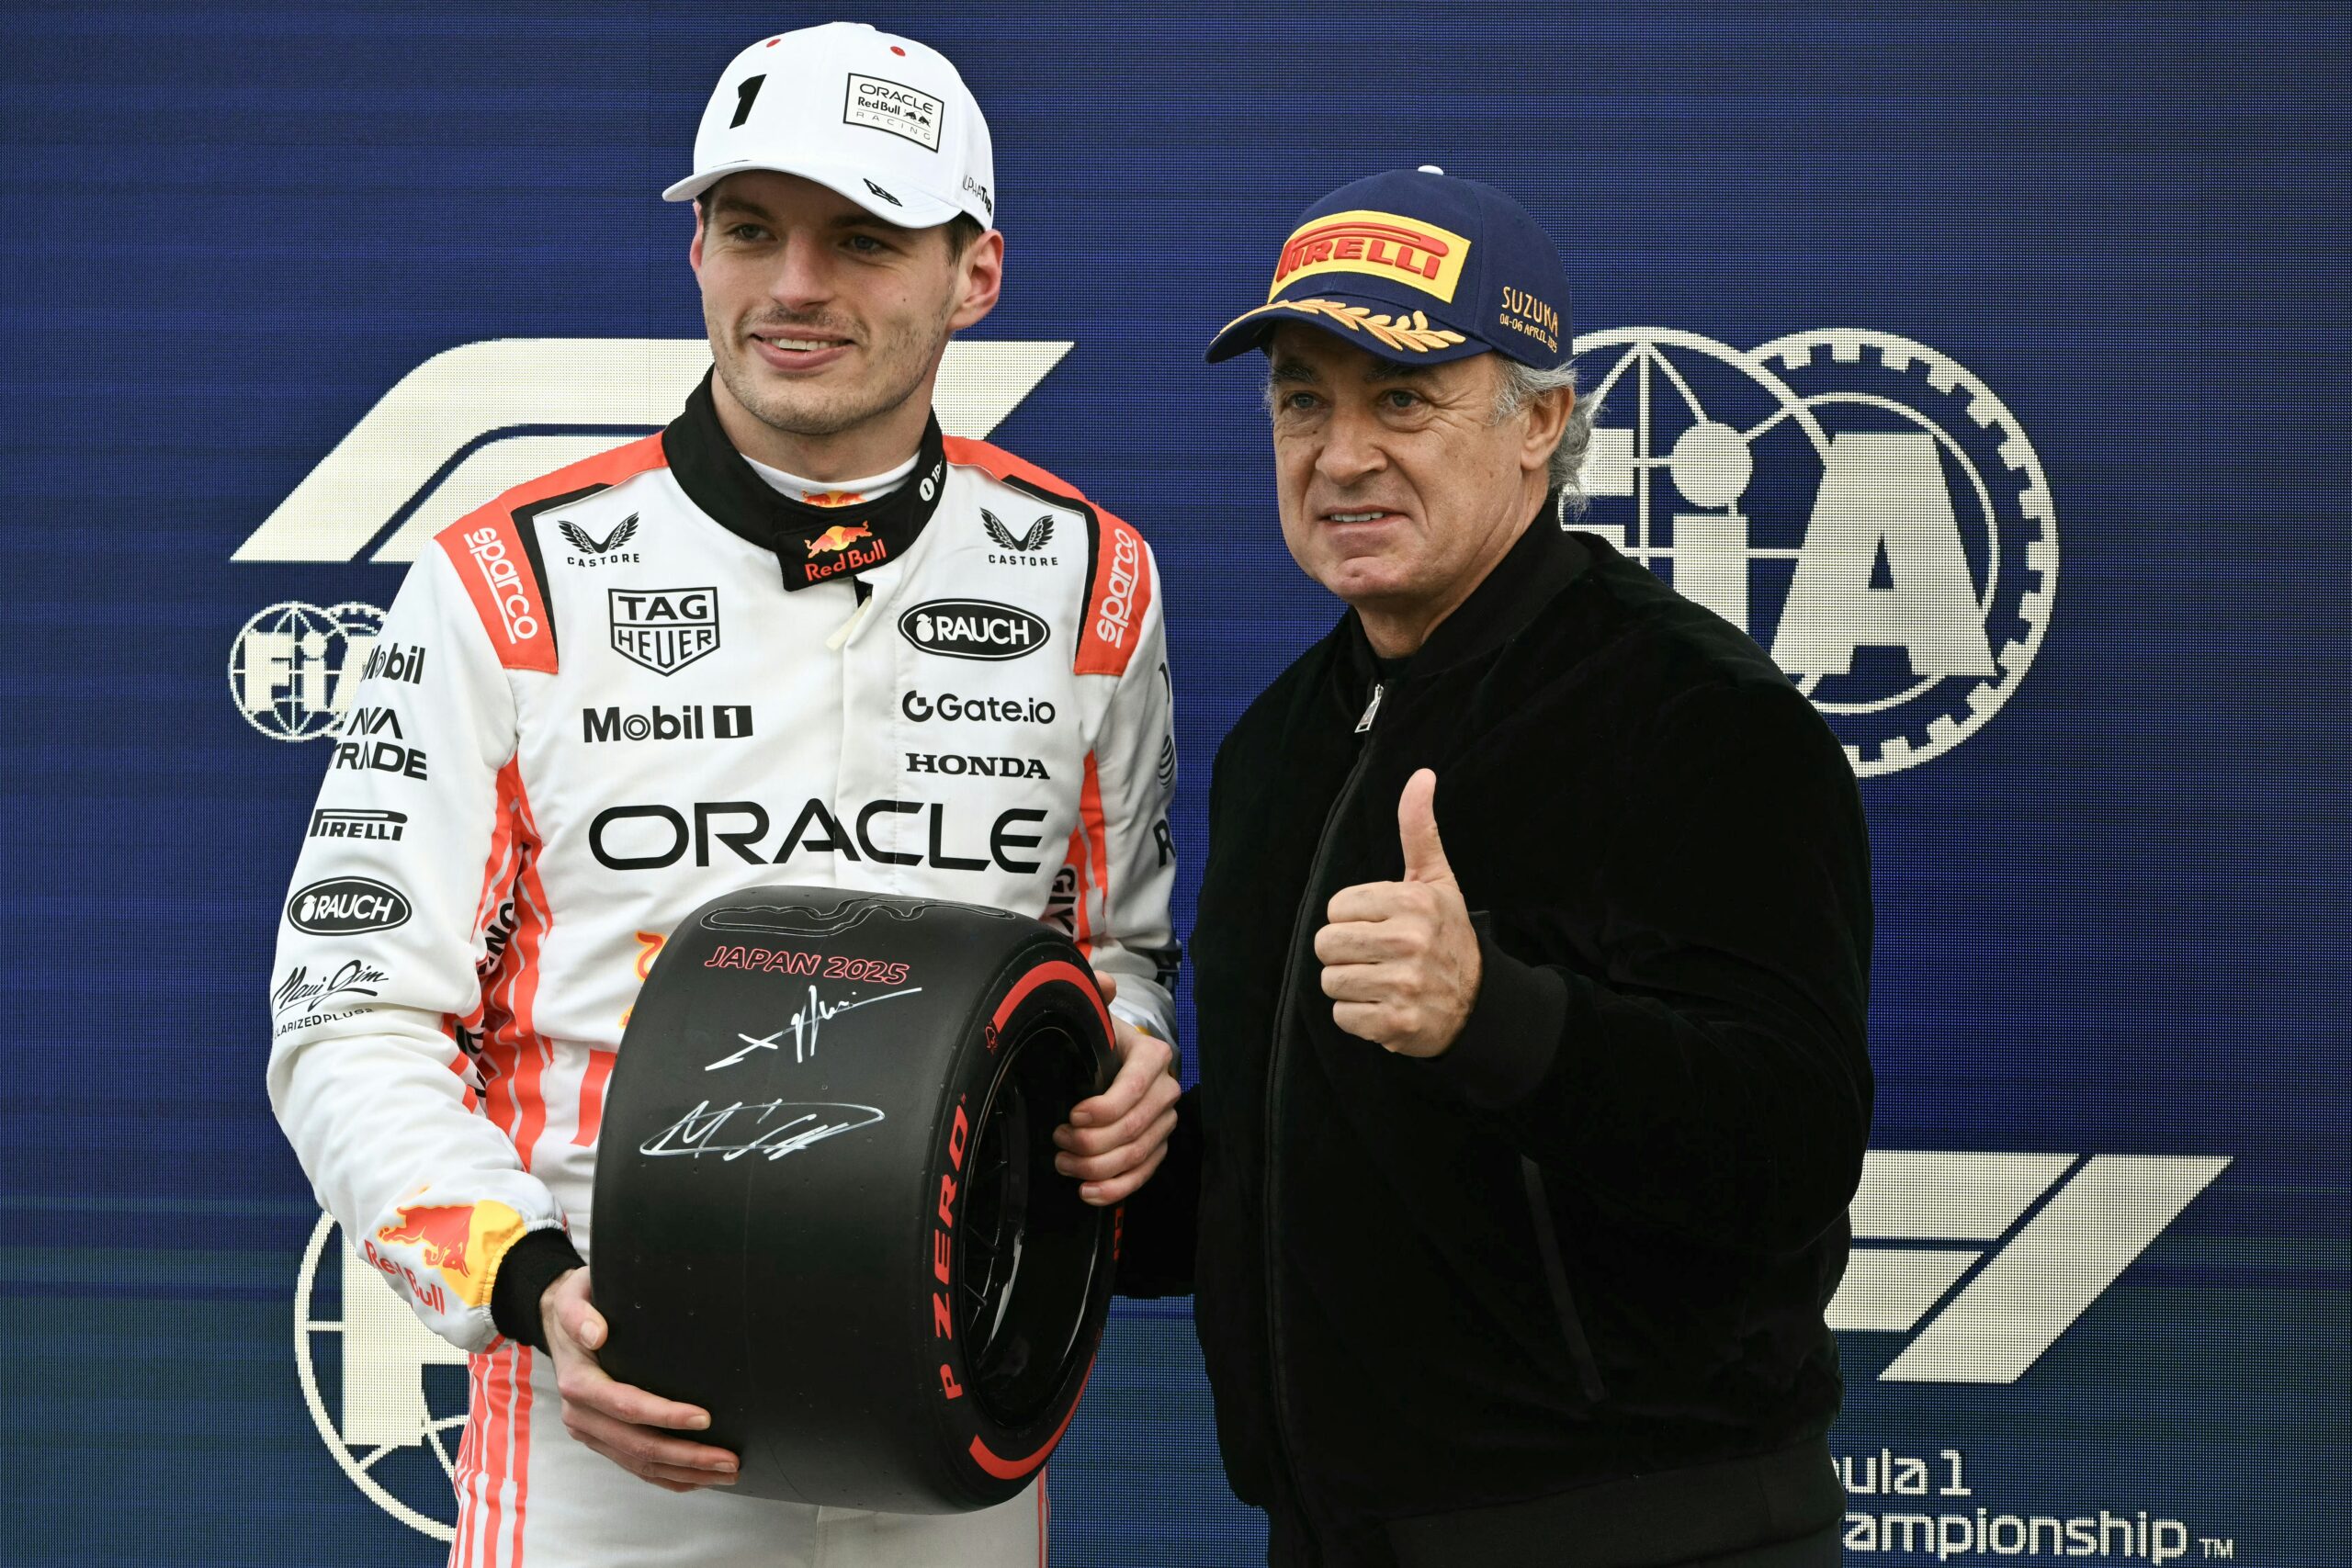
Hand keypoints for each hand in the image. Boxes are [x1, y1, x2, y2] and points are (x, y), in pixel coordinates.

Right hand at [542, 1267, 737, 1491]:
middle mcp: (581, 1414)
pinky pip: (634, 1466)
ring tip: (725, 1473)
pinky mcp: (600, 1438)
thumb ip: (578, 1315)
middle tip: (729, 1459)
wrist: (555, 1322)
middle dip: (687, 1456)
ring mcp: (590, 1431)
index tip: (704, 1417)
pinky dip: (667, 1477)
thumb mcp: (573, 1298)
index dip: (666, 1416)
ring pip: (639, 1464)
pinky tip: (697, 1479)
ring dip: (684, 1472)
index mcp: (579, 1383)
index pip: (627, 1406)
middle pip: (638, 1446)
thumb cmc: (577, 1303)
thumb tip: (596, 1334)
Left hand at [1053, 971, 1180, 1204]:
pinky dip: (1116, 1189)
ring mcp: (1165, 1121)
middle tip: (1058, 1141)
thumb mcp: (1095, 1016)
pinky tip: (1088, 1193)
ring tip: (1063, 1164)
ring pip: (1138, 1155)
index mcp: (1152, 1055)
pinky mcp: (1158, 1147)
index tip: (1071, 1115)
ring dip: (1096, 1168)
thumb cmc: (1099, 1041)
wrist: (1112, 1060)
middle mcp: (1167, 1089)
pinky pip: (1144, 1175)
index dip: (1102, 1109)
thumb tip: (1104, 983)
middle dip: (1091, 1143)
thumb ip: (1096, 996)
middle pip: (1134, 1128)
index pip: (1133, 1088)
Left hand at [1314, 768, 1481, 1057]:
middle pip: (1326, 945)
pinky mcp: (1396, 1023)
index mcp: (1412, 902)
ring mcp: (1403, 984)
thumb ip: (1419, 829)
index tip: (1382, 926)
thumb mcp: (1436, 880)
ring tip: (1382, 982)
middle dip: (1345, 952)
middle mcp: (1409, 941)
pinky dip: (1358, 1017)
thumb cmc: (1446, 935)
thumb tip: (1421, 775)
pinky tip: (1385, 1007)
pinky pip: (1342, 1016)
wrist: (1479, 1004)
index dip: (1353, 919)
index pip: (1336, 908)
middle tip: (1378, 957)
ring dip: (1351, 986)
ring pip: (1330, 981)